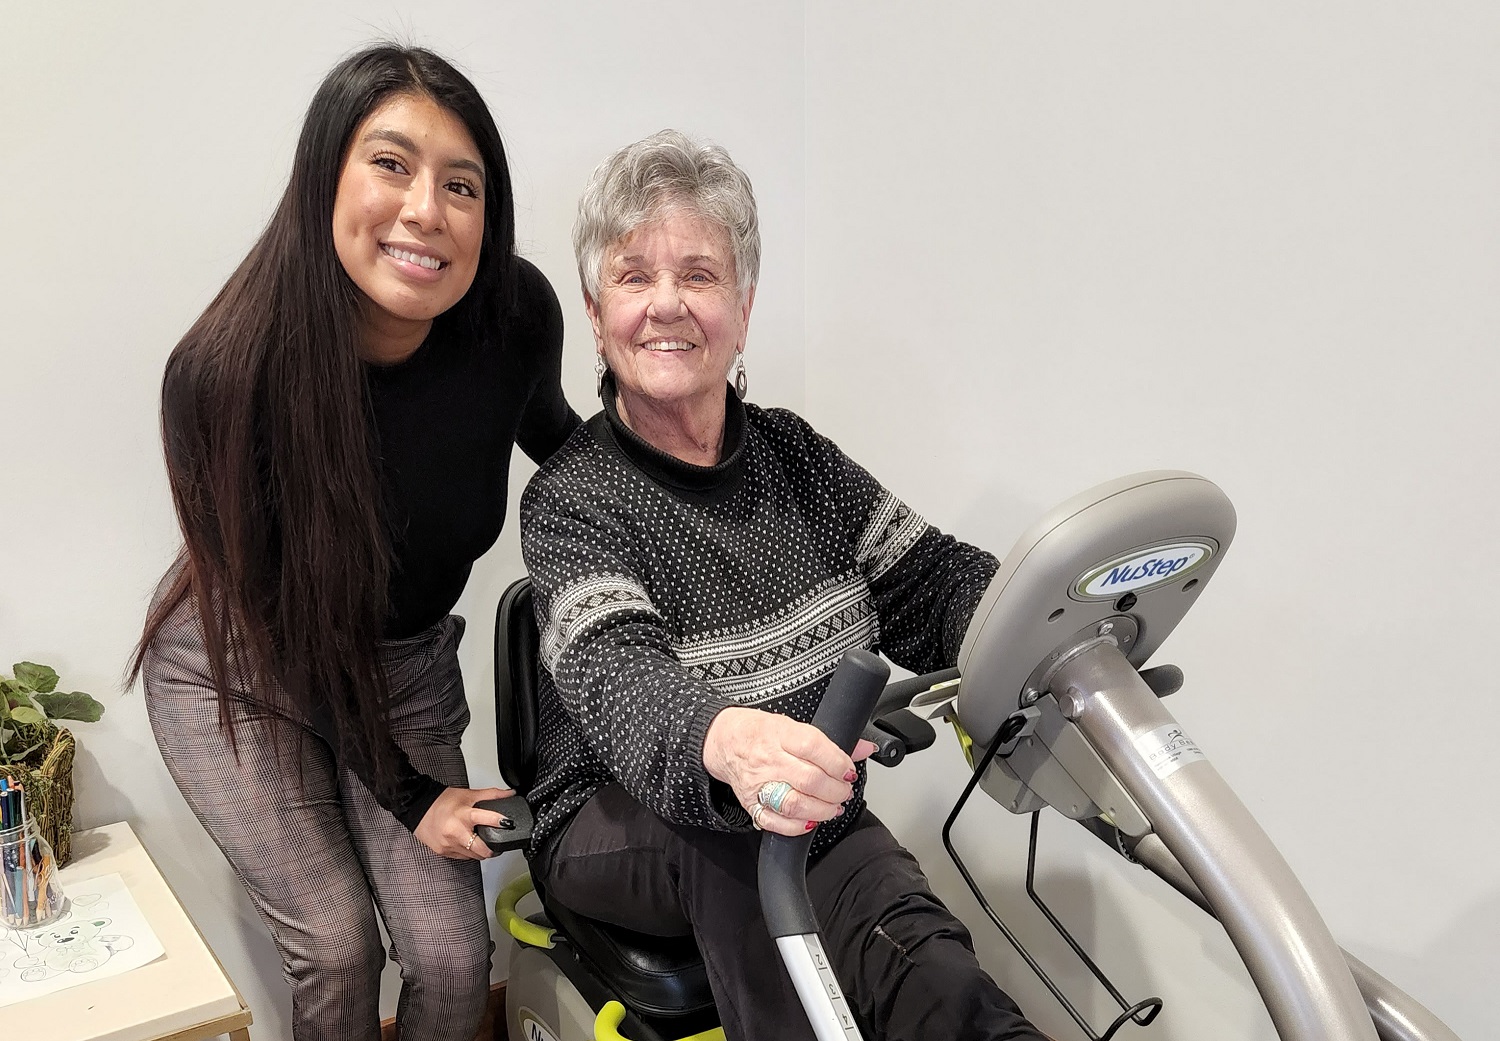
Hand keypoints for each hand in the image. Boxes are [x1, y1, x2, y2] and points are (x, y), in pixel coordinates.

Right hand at [413, 786, 514, 860]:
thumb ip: (491, 795)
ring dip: (481, 851)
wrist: (418, 808)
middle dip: (493, 848)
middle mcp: (456, 832)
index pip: (487, 819)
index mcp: (463, 815)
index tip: (509, 823)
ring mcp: (449, 845)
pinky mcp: (444, 852)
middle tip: (498, 843)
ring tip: (484, 843)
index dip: (501, 821)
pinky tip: (469, 844)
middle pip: (482, 849)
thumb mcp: (468, 794)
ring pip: (474, 856)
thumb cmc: (442, 802)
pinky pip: (463, 857)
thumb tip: (509, 794)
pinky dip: (469, 852)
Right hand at [703, 708, 869, 836]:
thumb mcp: (793, 726)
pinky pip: (776, 823)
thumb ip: (829, 741)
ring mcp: (759, 785)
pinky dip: (798, 827)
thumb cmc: (760, 732)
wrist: (725, 742)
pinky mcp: (752, 805)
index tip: (848, 770)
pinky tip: (811, 820)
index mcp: (780, 734)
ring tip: (833, 806)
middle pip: (810, 780)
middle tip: (844, 790)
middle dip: (836, 790)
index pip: (814, 748)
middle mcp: (768, 760)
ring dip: (823, 810)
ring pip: (796, 805)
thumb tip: (864, 748)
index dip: (838, 762)